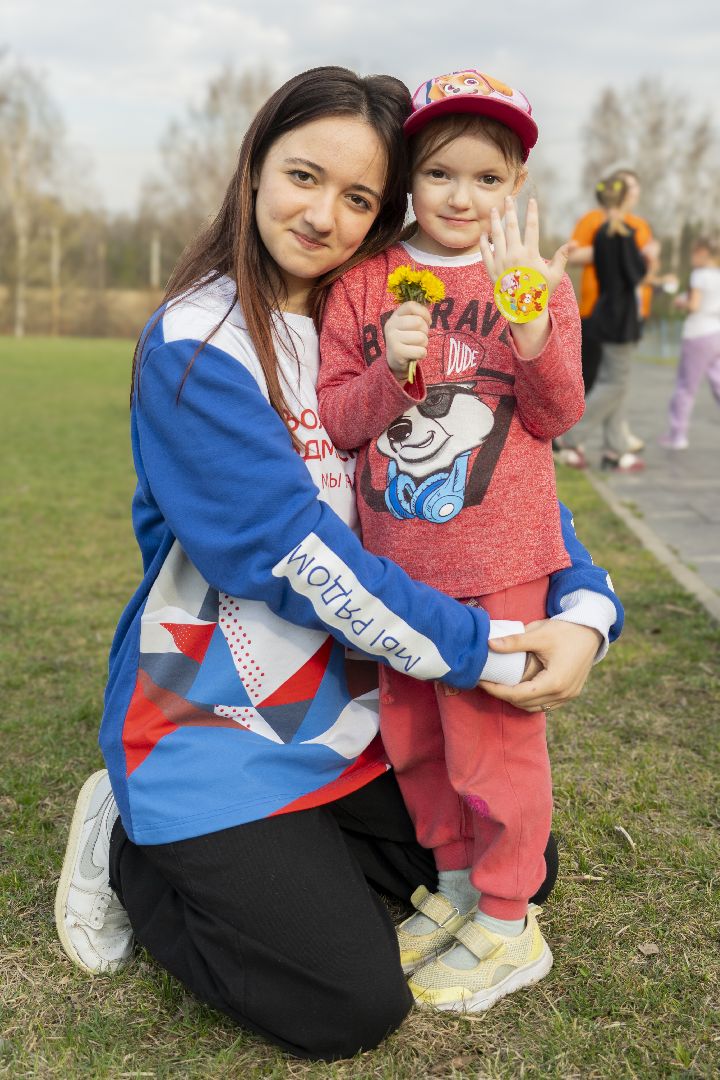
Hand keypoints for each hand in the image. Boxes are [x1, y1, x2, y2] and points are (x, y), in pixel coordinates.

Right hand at [383, 301, 429, 382]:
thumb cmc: (406, 340)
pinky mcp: (397, 353)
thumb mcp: (408, 325)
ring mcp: (393, 339)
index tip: (427, 321)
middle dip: (425, 331)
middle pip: (418, 322)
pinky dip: (422, 354)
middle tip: (420, 337)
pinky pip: (420, 351)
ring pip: (421, 337)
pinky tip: (415, 354)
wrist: (395, 361)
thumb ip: (417, 317)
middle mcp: (391, 325)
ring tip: (417, 346)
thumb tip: (428, 319)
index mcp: (395, 316)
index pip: (411, 306)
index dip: (423, 312)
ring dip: (424, 344)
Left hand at [479, 619, 602, 711]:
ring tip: (500, 685)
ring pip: (535, 707)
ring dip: (516, 699)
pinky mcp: (571, 693)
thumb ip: (514, 642)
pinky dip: (530, 699)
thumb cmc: (566, 630)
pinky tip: (519, 686)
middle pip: (524, 704)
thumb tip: (488, 644)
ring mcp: (568, 696)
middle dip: (503, 695)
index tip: (481, 681)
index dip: (497, 690)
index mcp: (554, 682)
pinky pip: (545, 703)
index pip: (517, 694)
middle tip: (487, 683)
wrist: (592, 630)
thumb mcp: (539, 634)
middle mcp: (562, 694)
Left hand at [480, 196, 568, 300]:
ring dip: (495, 222)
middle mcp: (514, 256)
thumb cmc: (541, 291)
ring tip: (493, 210)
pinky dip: (483, 243)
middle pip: (511, 228)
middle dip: (510, 211)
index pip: (532, 228)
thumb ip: (562, 256)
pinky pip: (485, 254)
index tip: (531, 200)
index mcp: (530, 255)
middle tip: (508, 198)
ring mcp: (501, 263)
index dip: (532, 212)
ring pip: (496, 238)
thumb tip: (576, 243)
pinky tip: (483, 233)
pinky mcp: (491, 272)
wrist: (524, 311)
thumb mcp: (554, 274)